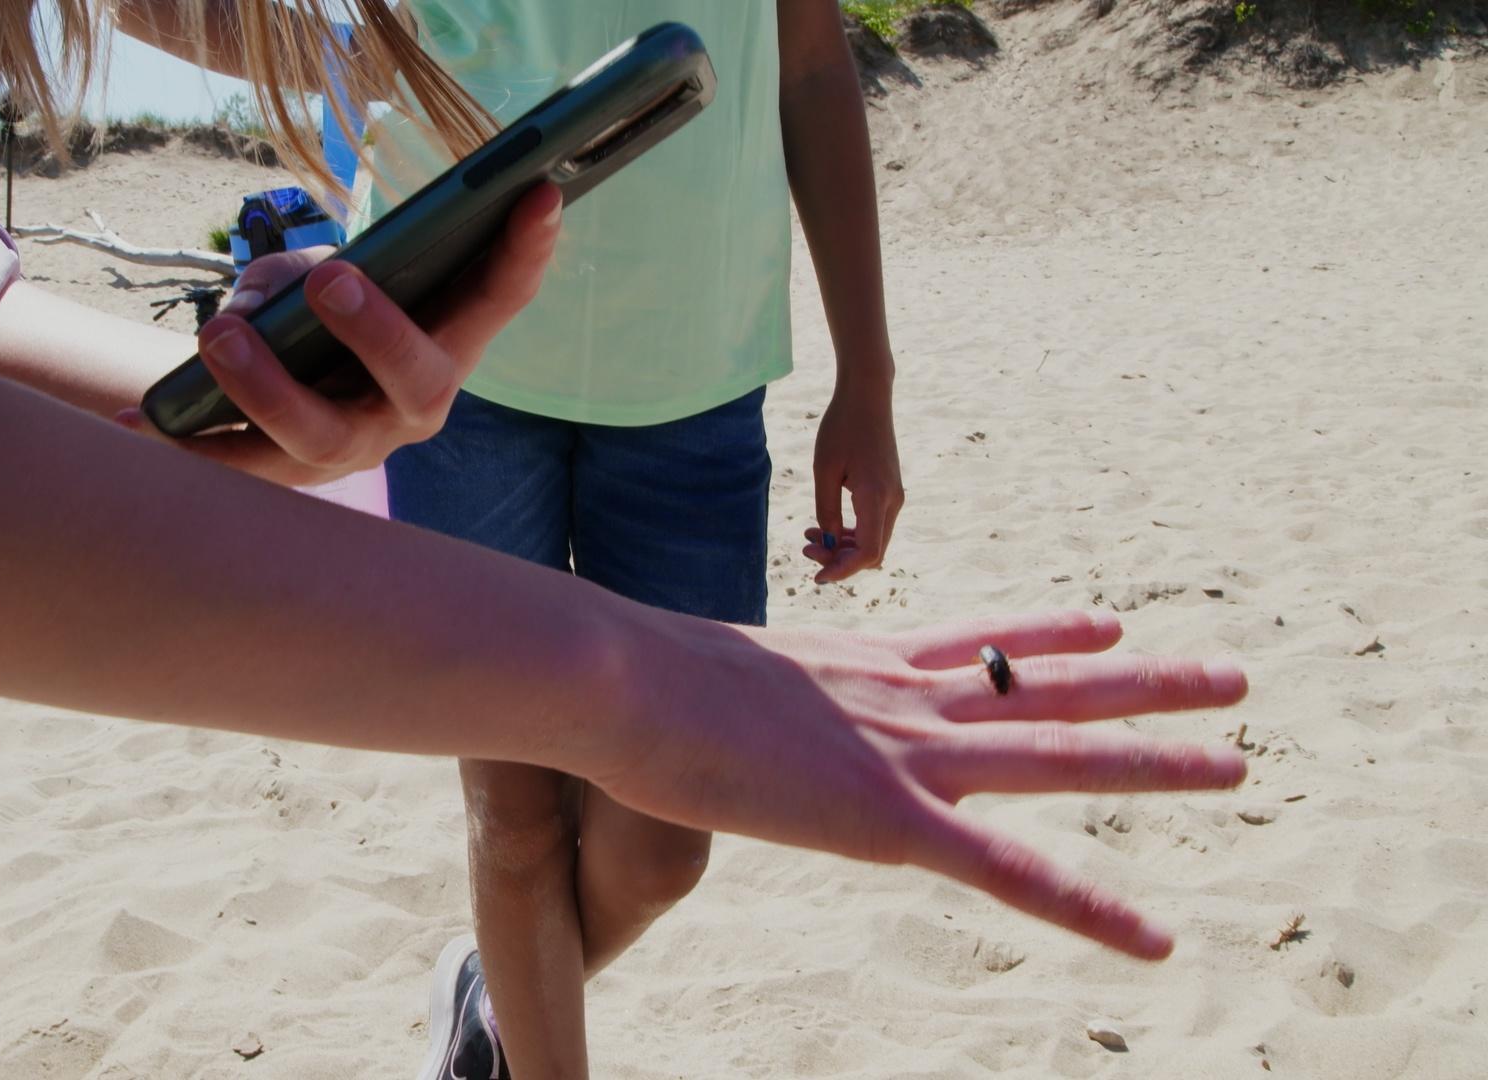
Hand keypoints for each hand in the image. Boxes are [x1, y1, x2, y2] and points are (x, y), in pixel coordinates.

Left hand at [117, 183, 562, 486]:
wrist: (278, 390)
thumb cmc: (314, 310)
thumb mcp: (313, 274)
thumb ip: (294, 278)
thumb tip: (260, 308)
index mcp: (445, 345)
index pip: (499, 298)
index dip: (527, 253)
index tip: (541, 194)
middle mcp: (411, 407)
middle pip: (417, 385)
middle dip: (378, 332)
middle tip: (332, 278)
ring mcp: (351, 448)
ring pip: (322, 435)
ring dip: (268, 387)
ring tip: (218, 335)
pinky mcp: (284, 474)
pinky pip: (236, 466)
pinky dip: (185, 445)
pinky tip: (130, 422)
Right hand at [588, 610, 1247, 959]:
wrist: (622, 675)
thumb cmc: (629, 678)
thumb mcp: (696, 672)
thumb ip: (723, 685)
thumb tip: (680, 693)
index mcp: (859, 661)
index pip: (975, 642)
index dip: (1046, 632)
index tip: (1104, 622)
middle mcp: (902, 694)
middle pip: (1046, 684)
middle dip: (1143, 684)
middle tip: (1226, 677)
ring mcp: (905, 752)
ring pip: (1058, 753)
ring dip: (1154, 761)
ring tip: (1237, 760)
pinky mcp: (891, 817)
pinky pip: (1012, 872)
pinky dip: (1090, 907)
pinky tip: (1155, 939)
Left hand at [803, 384, 902, 581]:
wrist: (868, 396)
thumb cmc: (842, 427)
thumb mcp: (824, 470)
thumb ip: (826, 510)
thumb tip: (828, 542)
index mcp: (876, 497)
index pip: (868, 552)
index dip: (843, 571)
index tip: (817, 577)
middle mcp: (893, 501)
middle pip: (872, 552)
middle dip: (839, 559)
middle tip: (804, 547)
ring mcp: (894, 496)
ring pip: (874, 540)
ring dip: (844, 547)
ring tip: (808, 537)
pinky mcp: (890, 490)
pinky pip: (874, 525)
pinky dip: (852, 533)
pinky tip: (825, 526)